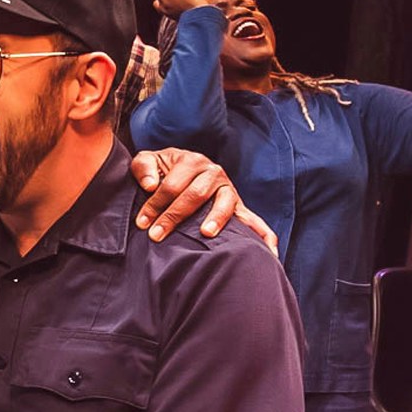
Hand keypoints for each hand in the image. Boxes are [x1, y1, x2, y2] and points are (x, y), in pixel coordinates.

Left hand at [131, 148, 277, 252]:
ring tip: (206, 233)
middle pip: (195, 194)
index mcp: (191, 161)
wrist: (181, 168)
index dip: (155, 204)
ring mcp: (228, 189)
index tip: (142, 223)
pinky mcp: (238, 206)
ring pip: (224, 203)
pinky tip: (269, 251)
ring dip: (216, 218)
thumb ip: (144, 167)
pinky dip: (263, 234)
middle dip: (175, 216)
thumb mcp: (148, 161)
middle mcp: (213, 172)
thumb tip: (150, 185)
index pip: (172, 185)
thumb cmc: (162, 170)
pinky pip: (253, 220)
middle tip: (157, 235)